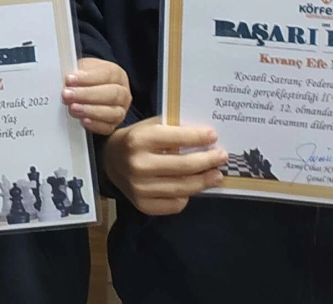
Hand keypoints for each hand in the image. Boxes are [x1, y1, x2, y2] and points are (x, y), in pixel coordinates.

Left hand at [62, 56, 131, 134]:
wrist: (87, 90)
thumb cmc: (86, 77)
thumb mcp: (83, 67)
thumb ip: (78, 71)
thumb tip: (67, 78)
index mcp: (116, 74)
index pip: (107, 74)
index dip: (87, 78)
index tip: (69, 79)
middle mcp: (123, 93)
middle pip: (112, 94)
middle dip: (87, 95)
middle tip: (67, 95)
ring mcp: (120, 110)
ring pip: (113, 113)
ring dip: (90, 111)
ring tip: (73, 108)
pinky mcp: (113, 125)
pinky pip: (108, 127)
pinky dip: (95, 125)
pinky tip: (83, 120)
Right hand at [102, 117, 225, 215]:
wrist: (110, 162)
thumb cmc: (136, 140)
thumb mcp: (149, 127)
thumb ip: (172, 130)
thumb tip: (205, 137)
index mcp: (138, 140)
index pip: (175, 138)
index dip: (197, 137)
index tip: (213, 136)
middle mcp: (138, 165)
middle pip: (183, 166)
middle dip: (207, 161)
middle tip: (222, 157)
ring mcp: (140, 187)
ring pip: (182, 188)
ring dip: (203, 181)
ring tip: (217, 175)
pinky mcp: (143, 204)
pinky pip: (174, 204)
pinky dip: (187, 196)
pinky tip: (192, 187)